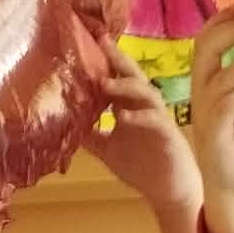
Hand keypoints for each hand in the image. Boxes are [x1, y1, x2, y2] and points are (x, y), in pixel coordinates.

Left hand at [81, 45, 201, 212]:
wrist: (169, 192)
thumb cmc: (143, 169)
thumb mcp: (108, 151)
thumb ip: (90, 136)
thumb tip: (64, 124)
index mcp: (130, 108)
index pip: (117, 79)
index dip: (105, 62)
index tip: (89, 43)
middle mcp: (144, 108)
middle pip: (133, 76)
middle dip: (118, 58)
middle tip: (103, 41)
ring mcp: (158, 119)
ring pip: (146, 93)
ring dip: (126, 86)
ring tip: (105, 83)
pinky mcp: (168, 135)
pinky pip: (154, 119)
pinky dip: (138, 116)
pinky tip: (122, 117)